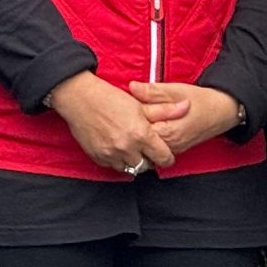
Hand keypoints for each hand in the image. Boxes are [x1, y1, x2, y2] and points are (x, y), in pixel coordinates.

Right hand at [50, 70, 175, 175]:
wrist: (79, 98)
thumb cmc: (110, 98)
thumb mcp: (141, 103)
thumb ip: (165, 110)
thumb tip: (187, 107)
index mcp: (141, 135)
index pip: (164, 158)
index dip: (167, 156)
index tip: (165, 152)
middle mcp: (126, 148)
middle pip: (147, 166)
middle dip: (150, 159)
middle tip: (148, 149)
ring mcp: (110, 154)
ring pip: (130, 168)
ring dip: (134, 161)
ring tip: (133, 148)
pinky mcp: (98, 157)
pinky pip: (114, 166)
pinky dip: (119, 160)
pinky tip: (119, 148)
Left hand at [127, 80, 244, 157]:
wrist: (223, 112)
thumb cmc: (202, 100)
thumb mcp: (177, 91)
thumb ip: (153, 92)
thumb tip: (132, 87)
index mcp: (167, 130)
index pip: (137, 129)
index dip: (127, 117)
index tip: (120, 107)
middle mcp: (169, 145)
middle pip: (140, 141)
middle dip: (131, 129)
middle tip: (122, 116)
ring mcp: (173, 149)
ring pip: (147, 146)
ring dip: (139, 135)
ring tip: (131, 122)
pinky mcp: (175, 149)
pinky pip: (156, 147)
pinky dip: (148, 139)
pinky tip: (145, 128)